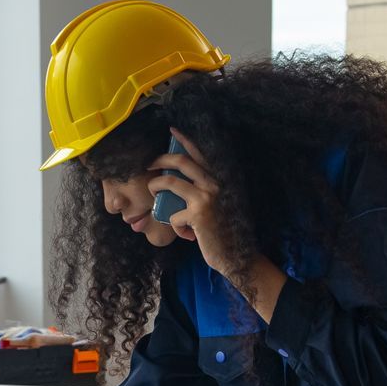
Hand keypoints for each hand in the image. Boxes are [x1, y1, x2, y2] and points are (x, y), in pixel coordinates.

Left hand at [149, 128, 226, 271]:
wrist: (237, 254)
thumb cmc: (225, 229)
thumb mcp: (219, 203)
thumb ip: (205, 189)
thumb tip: (177, 180)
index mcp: (220, 177)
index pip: (200, 152)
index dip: (185, 140)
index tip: (172, 131)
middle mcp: (215, 182)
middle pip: (180, 161)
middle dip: (159, 160)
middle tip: (149, 165)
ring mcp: (207, 197)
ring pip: (170, 182)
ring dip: (156, 187)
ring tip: (154, 195)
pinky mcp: (198, 215)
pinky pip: (173, 216)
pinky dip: (176, 227)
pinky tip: (187, 235)